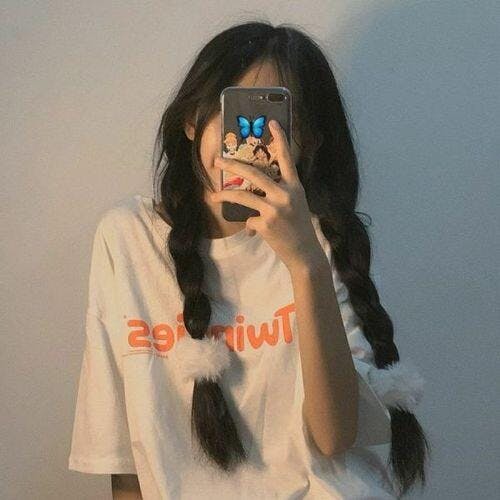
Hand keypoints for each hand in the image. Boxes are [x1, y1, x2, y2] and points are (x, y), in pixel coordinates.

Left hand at [210, 119, 324, 271]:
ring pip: (243, 196)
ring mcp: (275, 208)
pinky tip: (256, 232)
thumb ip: (278, 196)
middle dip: (233, 166)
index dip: (280, 139)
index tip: (272, 122)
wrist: (305, 253)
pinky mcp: (266, 222)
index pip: (287, 158)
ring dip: (226, 195)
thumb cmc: (299, 228)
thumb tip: (255, 198)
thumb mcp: (295, 206)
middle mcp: (285, 194)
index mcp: (295, 186)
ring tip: (214, 195)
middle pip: (254, 173)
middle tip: (218, 161)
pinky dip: (250, 225)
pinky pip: (249, 219)